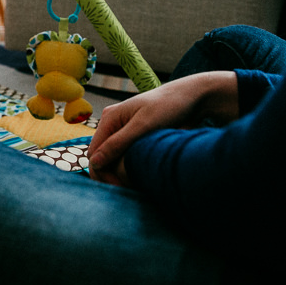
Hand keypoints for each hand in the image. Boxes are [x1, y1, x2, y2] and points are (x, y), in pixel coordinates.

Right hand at [87, 71, 238, 186]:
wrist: (191, 97)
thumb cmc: (169, 106)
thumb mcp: (143, 126)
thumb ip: (117, 143)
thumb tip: (94, 162)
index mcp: (109, 118)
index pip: (93, 152)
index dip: (102, 171)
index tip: (119, 186)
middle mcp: (112, 123)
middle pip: (101, 155)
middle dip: (109, 173)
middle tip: (127, 187)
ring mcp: (122, 129)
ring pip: (112, 156)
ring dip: (118, 170)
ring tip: (135, 182)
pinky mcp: (134, 135)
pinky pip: (123, 154)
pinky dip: (128, 165)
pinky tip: (139, 173)